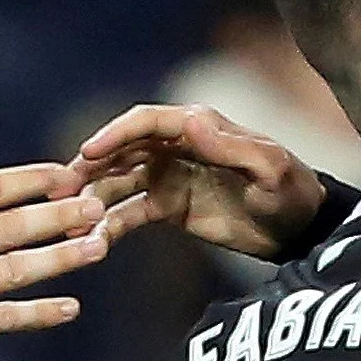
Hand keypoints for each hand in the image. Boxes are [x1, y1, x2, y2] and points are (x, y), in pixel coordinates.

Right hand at [0, 107, 109, 360]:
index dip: (32, 179)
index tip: (66, 173)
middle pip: (14, 227)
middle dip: (61, 214)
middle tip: (98, 205)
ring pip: (15, 271)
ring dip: (60, 258)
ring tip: (98, 247)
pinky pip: (2, 319)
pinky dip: (37, 314)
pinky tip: (69, 307)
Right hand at [67, 103, 329, 260]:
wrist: (300, 229)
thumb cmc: (291, 192)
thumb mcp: (268, 168)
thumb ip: (230, 146)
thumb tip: (189, 120)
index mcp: (200, 127)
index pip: (147, 123)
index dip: (114, 135)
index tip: (87, 153)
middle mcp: (177, 146)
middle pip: (123, 149)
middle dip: (91, 167)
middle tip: (61, 189)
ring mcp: (169, 176)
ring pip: (120, 181)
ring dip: (93, 197)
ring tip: (68, 218)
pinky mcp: (168, 207)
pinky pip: (131, 212)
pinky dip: (110, 224)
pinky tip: (92, 240)